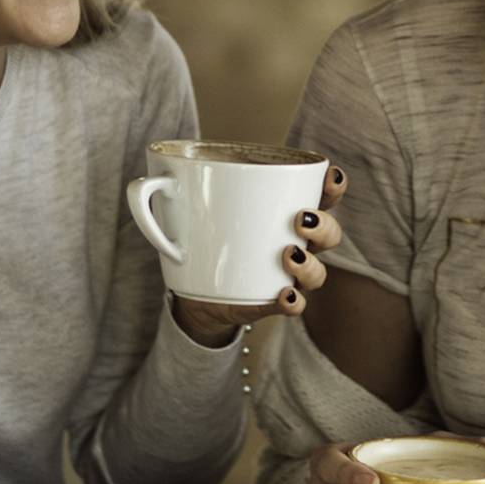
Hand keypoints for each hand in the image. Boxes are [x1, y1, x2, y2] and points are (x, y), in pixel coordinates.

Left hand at [169, 164, 347, 346]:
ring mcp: (287, 276)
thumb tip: (151, 179)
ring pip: (319, 272)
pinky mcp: (271, 302)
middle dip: (324, 225)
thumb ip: (175, 190)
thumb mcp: (192, 206)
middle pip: (331, 234)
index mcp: (286, 211)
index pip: (323, 196)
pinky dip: (293, 301)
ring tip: (288, 254)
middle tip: (300, 219)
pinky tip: (284, 294)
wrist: (194, 288)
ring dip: (311, 264)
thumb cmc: (204, 235)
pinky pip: (294, 306)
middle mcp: (297, 243)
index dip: (334, 187)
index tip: (330, 177)